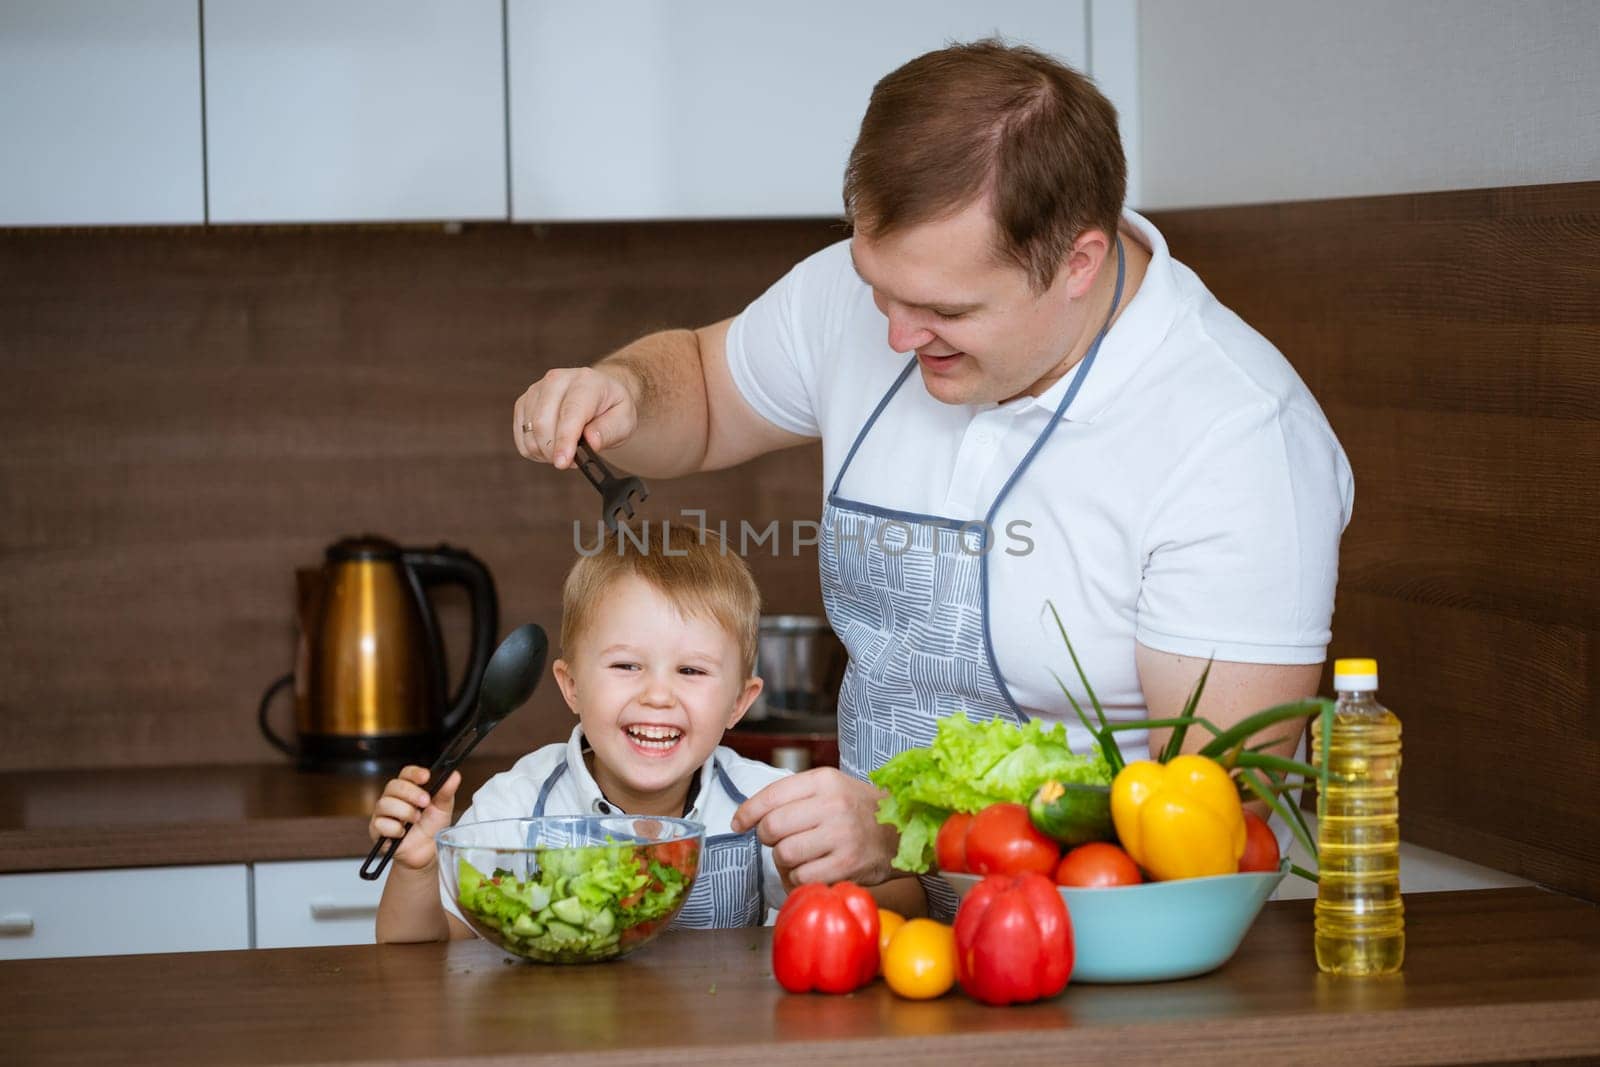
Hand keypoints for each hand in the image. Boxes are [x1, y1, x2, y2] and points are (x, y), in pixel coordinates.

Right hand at [368, 766, 461, 871]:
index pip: (406, 773)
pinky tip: (403, 833)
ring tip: (416, 820)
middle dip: (411, 793)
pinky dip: (394, 828)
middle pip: (394, 786)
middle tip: (425, 802)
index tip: (426, 776)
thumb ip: (446, 792)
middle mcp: (393, 798)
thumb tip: (454, 775)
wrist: (425, 854)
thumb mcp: (443, 809)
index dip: (414, 773)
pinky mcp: (376, 830)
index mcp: (409, 789)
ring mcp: (383, 813)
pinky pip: (380, 824)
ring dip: (404, 812)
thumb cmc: (431, 828)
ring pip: (385, 804)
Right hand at [513, 366, 637, 468]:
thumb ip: (609, 431)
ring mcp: (536, 390)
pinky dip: (535, 451)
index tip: (562, 462)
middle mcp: (556, 380)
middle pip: (543, 423)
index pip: (570, 412)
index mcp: (585, 381)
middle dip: (554, 451)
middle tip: (574, 461)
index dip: (564, 439)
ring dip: (546, 453)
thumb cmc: (612, 409)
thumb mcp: (624, 420)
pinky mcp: (523, 403)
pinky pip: (521, 438)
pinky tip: (553, 447)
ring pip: (530, 433)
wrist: (599, 395)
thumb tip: (591, 442)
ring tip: (567, 451)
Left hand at [732, 768, 899, 887]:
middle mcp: (833, 804)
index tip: (739, 823)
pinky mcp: (847, 864)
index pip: (771, 795)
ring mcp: (841, 835)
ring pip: (784, 855)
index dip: (747, 812)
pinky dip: (798, 879)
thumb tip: (748, 815)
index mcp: (824, 780)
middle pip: (772, 827)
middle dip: (767, 838)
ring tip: (799, 857)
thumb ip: (794, 796)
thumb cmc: (858, 810)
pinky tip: (811, 871)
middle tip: (777, 841)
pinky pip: (801, 877)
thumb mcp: (831, 788)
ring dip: (783, 862)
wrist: (903, 830)